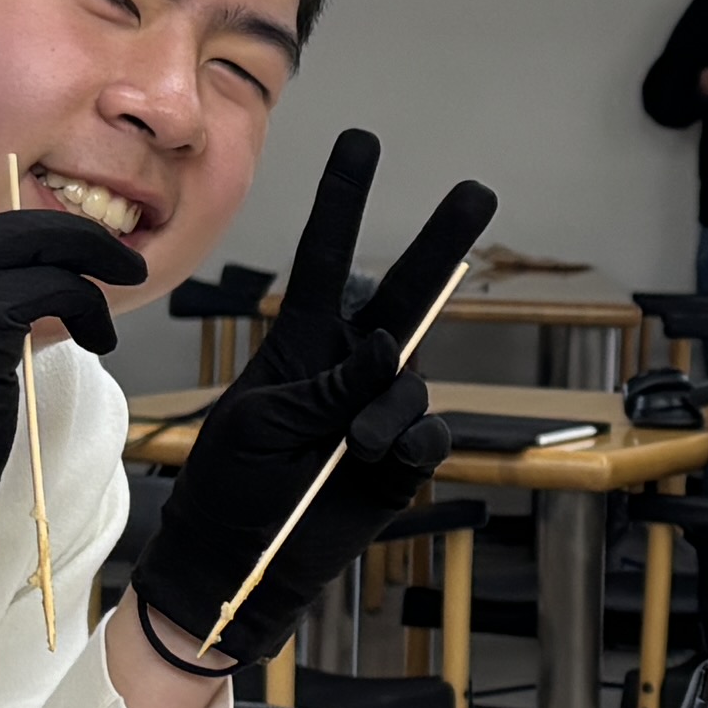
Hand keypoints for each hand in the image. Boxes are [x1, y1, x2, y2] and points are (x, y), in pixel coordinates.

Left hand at [138, 132, 497, 663]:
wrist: (236, 567)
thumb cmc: (228, 486)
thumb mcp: (258, 422)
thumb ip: (323, 383)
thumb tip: (384, 352)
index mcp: (302, 341)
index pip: (327, 257)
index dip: (345, 199)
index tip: (363, 140)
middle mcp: (349, 367)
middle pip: (404, 294)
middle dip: (440, 242)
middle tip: (478, 192)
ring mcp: (378, 414)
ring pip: (413, 380)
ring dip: (389, 406)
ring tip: (356, 444)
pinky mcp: (399, 463)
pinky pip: (428, 435)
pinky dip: (411, 442)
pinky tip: (384, 458)